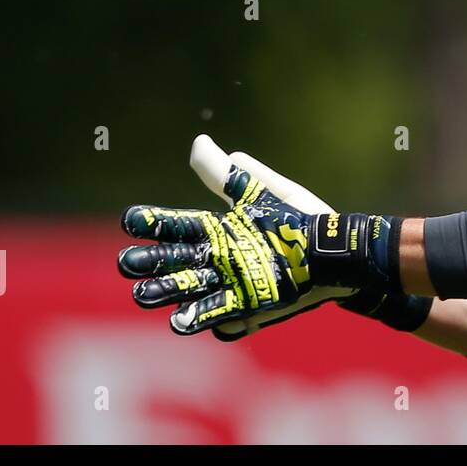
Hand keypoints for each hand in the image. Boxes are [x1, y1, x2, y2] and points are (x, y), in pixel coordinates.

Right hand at [117, 135, 392, 334]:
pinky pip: (229, 321)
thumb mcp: (269, 194)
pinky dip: (216, 322)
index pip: (180, 225)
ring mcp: (237, 288)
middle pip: (179, 263)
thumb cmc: (303, 220)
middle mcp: (222, 261)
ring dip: (171, 296)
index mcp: (222, 231)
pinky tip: (202, 321)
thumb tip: (200, 143)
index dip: (155, 223)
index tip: (129, 220)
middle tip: (127, 265)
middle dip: (152, 265)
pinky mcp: (256, 310)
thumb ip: (236, 176)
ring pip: (195, 294)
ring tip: (146, 297)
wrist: (339, 255)